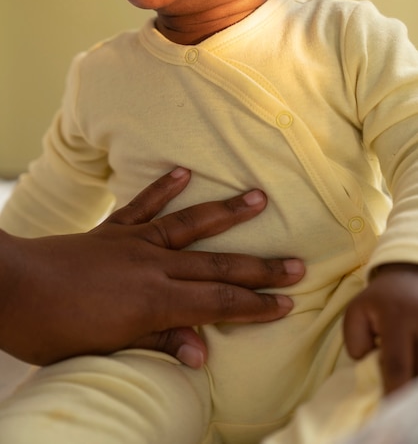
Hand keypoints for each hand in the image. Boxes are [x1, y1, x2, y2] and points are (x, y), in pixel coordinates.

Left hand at [1, 168, 304, 366]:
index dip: (256, 305)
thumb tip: (203, 353)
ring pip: (191, 226)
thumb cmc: (55, 327)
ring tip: (259, 197)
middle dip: (259, 269)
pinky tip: (183, 171)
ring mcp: (134, 242)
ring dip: (227, 213)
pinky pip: (143, 205)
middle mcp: (153, 265)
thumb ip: (159, 342)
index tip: (287, 301)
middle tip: (296, 263)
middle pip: (217, 267)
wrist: (12, 288)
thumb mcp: (107, 347)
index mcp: (154, 300)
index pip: (218, 304)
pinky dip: (163, 188)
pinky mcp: (113, 229)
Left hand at [344, 263, 417, 393]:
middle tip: (396, 398)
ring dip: (414, 378)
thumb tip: (368, 366)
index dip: (393, 392)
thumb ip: (355, 340)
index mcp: (398, 316)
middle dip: (407, 389)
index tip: (389, 411)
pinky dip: (417, 371)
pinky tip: (410, 371)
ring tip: (404, 379)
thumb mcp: (356, 311)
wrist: (408, 277)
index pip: (396, 364)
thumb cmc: (379, 300)